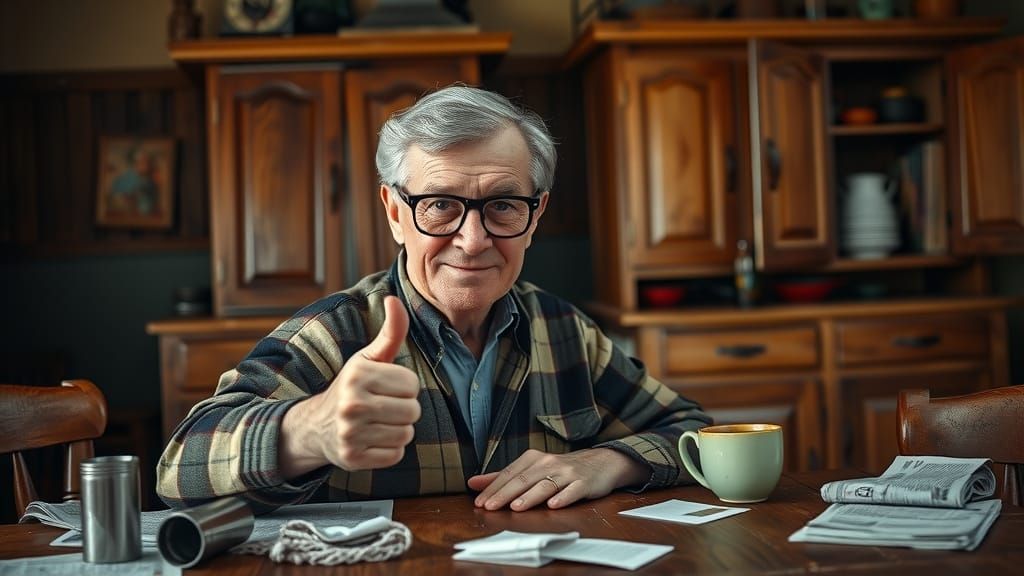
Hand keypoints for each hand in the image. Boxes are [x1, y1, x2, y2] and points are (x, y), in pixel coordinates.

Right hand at [280, 296, 420, 477]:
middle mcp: (352, 403)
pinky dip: (389, 450)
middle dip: (404, 409)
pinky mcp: (353, 459)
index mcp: (358, 374)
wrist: (315, 426)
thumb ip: (389, 332)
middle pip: (413, 411)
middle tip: (383, 407)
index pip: (412, 384)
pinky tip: (372, 439)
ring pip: (406, 434)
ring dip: (398, 430)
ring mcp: (350, 433)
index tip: (385, 388)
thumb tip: (394, 299)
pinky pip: (396, 455)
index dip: (404, 387)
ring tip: (378, 423)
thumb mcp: (368, 358)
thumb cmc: (352, 387)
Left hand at [467, 448, 649, 511]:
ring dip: (530, 496)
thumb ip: (503, 477)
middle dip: (506, 494)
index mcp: (534, 459)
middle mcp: (549, 463)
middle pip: (524, 479)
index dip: (494, 488)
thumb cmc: (561, 469)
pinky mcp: (583, 482)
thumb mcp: (532, 469)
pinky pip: (572, 490)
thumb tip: (474, 483)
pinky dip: (563, 497)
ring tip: (516, 507)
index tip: (480, 502)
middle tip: (490, 507)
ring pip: (546, 485)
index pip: (510, 474)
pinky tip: (553, 505)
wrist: (599, 462)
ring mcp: (567, 472)